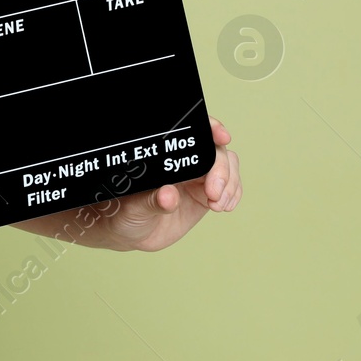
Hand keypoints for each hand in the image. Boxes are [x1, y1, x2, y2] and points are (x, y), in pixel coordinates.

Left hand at [80, 116, 240, 251]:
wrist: (132, 232)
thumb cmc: (127, 211)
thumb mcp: (134, 206)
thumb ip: (152, 201)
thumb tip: (168, 196)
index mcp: (166, 154)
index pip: (194, 132)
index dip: (211, 128)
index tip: (221, 136)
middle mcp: (185, 161)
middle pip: (216, 151)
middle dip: (222, 170)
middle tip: (214, 193)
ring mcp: (198, 177)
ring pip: (228, 167)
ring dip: (230, 184)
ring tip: (218, 204)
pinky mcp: (207, 194)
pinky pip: (230, 187)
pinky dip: (233, 194)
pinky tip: (225, 205)